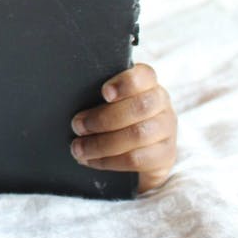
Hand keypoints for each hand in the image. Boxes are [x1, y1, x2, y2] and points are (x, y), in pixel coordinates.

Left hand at [69, 63, 176, 192]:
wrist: (138, 154)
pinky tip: (91, 160)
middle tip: (77, 125)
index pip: (144, 75)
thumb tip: (71, 100)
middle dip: (104, 118)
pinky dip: (109, 161)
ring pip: (138, 135)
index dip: (126, 82)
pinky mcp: (164, 156)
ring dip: (102, 143)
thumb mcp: (108, 103)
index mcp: (148, 84)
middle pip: (140, 107)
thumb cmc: (115, 120)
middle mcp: (161, 104)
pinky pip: (137, 159)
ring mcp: (166, 131)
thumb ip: (98, 97)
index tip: (104, 92)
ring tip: (78, 148)